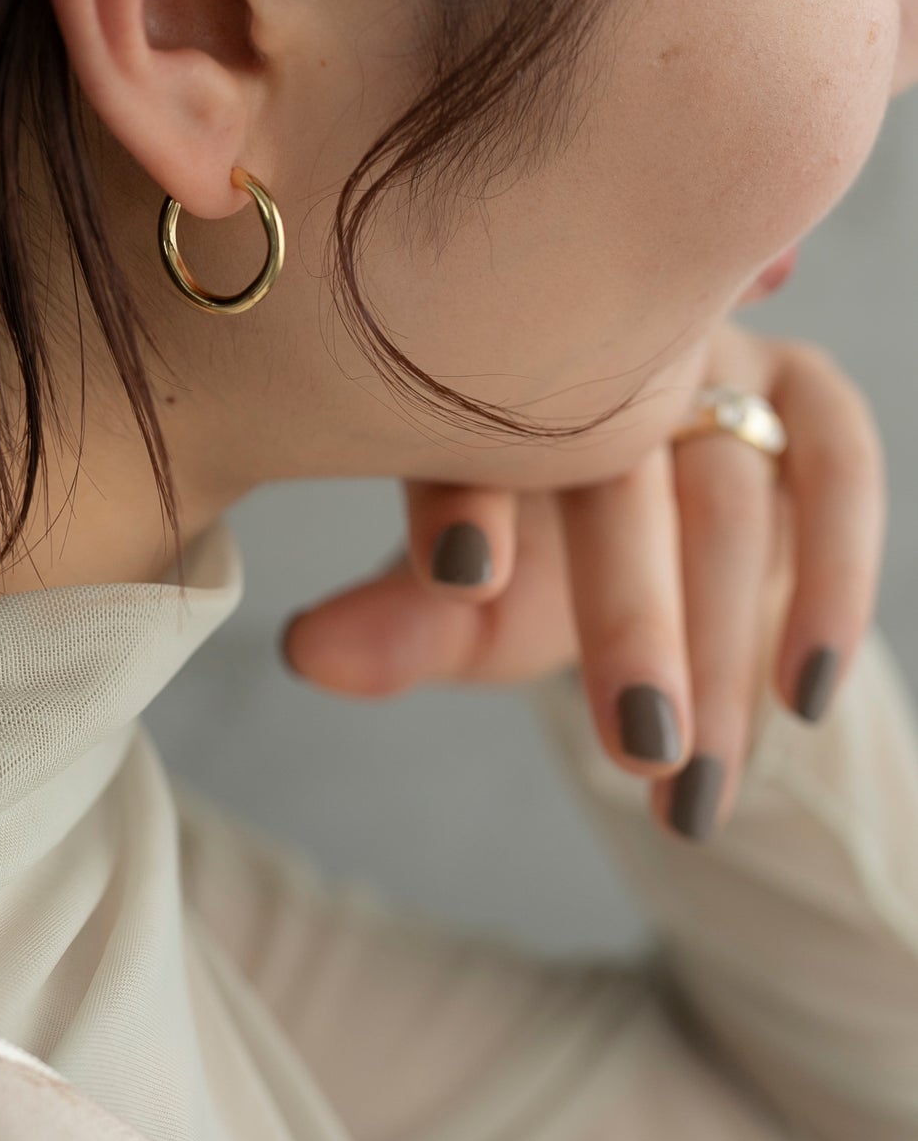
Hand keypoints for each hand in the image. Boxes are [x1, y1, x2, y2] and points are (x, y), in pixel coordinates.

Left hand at [280, 321, 886, 839]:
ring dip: (724, 647)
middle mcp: (608, 359)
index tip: (460, 571)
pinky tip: (806, 695)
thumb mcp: (468, 603)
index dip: (464, 492)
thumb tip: (303, 654)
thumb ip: (403, 624)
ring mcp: (710, 365)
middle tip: (630, 755)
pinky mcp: (805, 394)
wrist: (654, 530)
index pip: (469, 427)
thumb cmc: (537, 552)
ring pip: (726, 496)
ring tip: (691, 781)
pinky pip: (835, 467)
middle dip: (626, 621)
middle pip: (618, 474)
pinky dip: (833, 579)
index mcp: (493, 383)